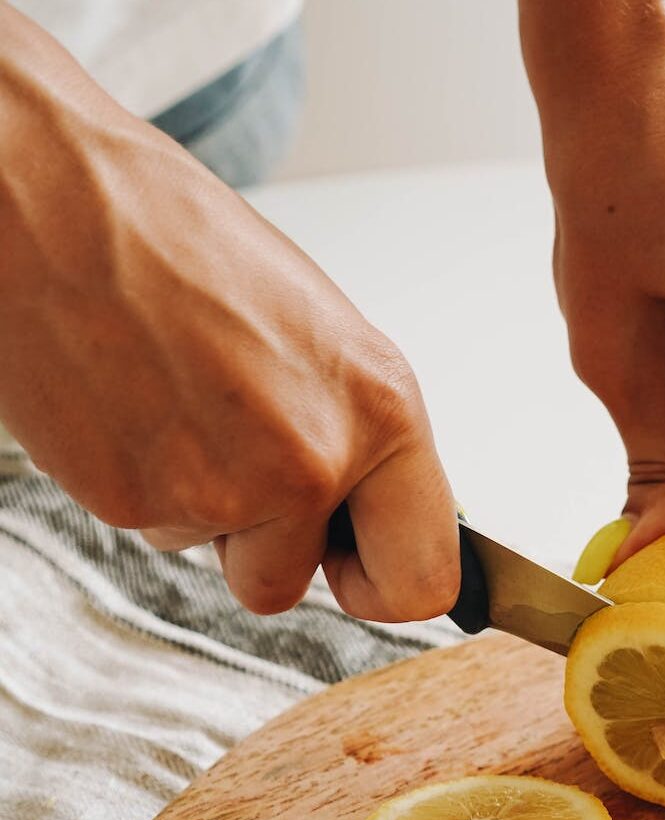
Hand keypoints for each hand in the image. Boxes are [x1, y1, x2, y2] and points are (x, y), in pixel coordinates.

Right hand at [0, 7, 458, 620]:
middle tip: (252, 486)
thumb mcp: (325, 338)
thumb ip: (359, 437)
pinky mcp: (131, 500)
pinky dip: (145, 482)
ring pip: (220, 554)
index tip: (358, 570)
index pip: (423, 579)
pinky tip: (135, 405)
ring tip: (180, 403)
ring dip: (205, 507)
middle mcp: (314, 462)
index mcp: (384, 414)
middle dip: (278, 555)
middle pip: (299, 588)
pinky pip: (156, 527)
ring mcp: (222, 490)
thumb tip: (372, 513)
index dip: (386, 587)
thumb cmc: (188, 244)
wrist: (53, 199)